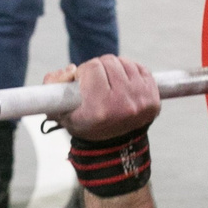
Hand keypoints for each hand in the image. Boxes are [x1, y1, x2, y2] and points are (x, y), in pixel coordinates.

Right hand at [46, 56, 160, 142]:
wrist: (115, 146)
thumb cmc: (86, 126)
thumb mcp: (59, 111)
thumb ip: (53, 84)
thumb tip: (72, 69)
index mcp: (99, 107)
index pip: (93, 67)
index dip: (84, 71)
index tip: (82, 80)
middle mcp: (123, 104)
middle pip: (109, 61)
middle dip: (99, 67)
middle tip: (95, 80)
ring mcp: (141, 101)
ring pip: (125, 62)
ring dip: (114, 68)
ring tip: (108, 82)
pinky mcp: (154, 99)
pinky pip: (140, 68)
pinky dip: (129, 71)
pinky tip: (122, 83)